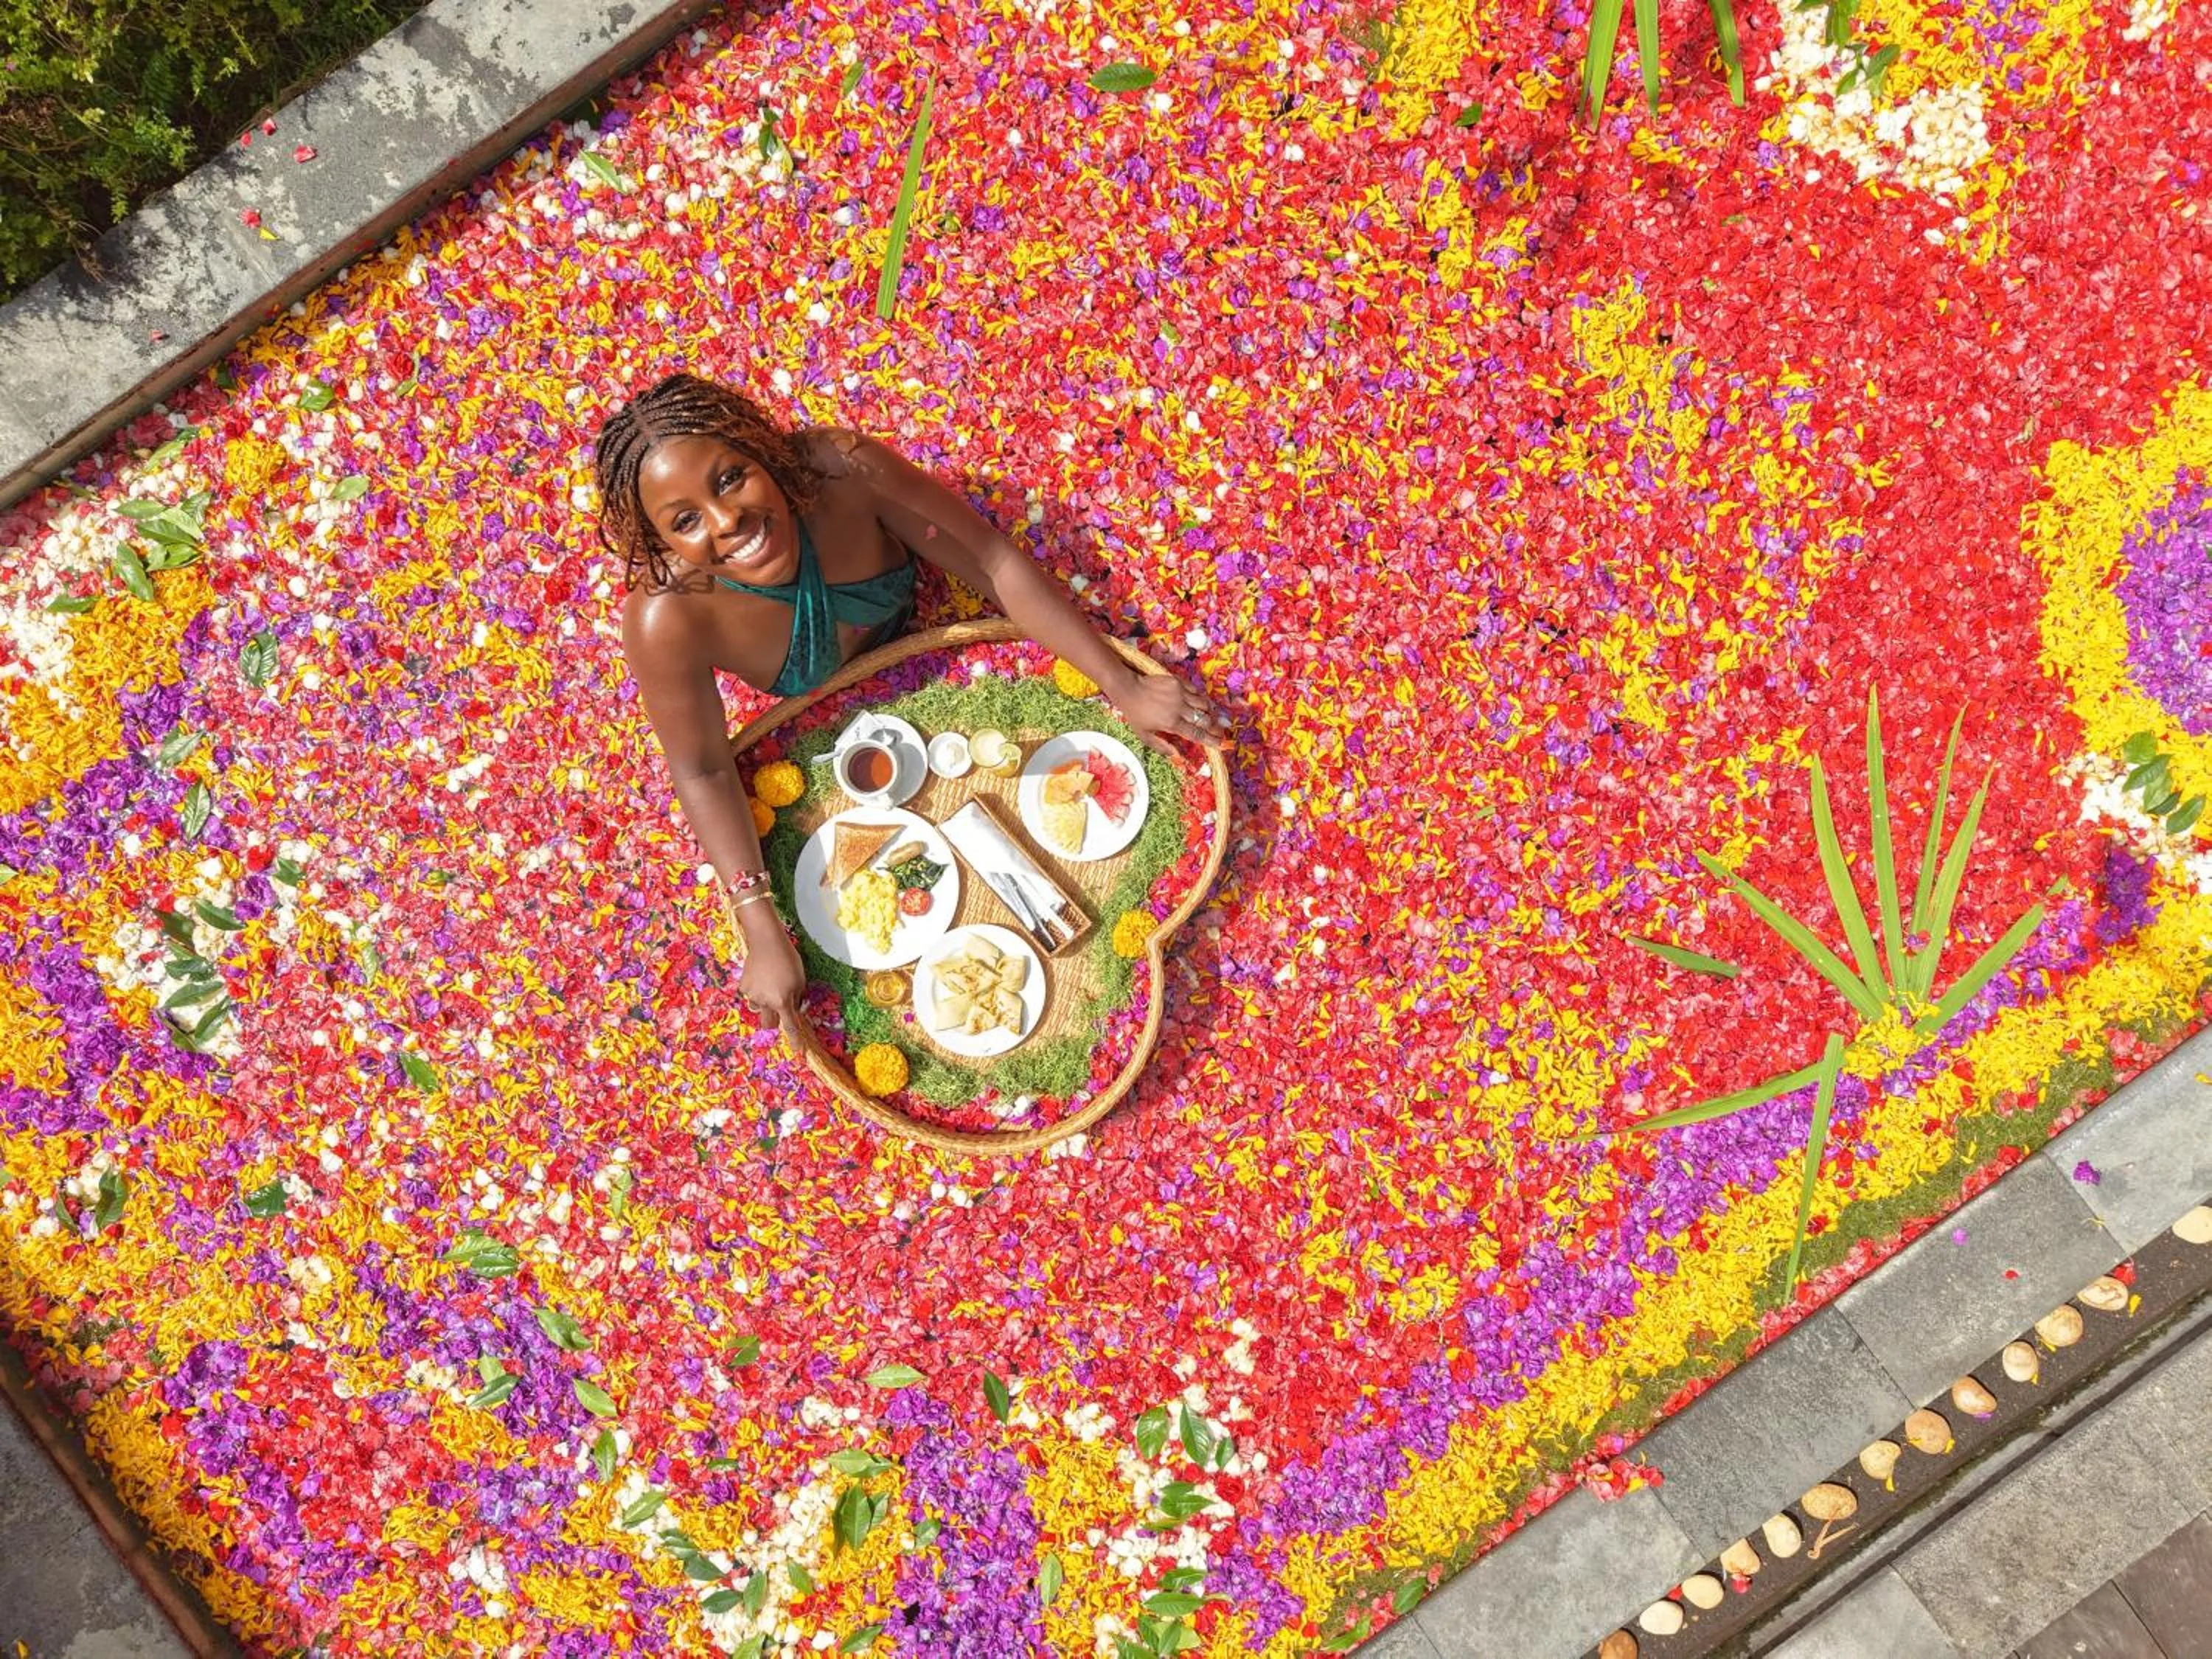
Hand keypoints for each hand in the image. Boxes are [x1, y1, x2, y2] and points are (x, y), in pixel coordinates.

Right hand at [738, 921, 809, 1048]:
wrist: (766, 941)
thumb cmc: (788, 959)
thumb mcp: (800, 980)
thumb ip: (797, 998)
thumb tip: (793, 1009)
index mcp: (783, 1001)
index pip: (790, 1026)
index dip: (794, 1040)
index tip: (798, 1052)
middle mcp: (766, 1001)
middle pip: (769, 1024)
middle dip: (773, 1024)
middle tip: (778, 1012)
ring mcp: (752, 995)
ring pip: (759, 1008)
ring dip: (765, 1002)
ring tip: (770, 983)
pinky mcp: (743, 986)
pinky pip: (751, 994)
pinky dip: (757, 989)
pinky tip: (761, 976)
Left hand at [1109, 670, 1229, 756]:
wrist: (1128, 688)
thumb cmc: (1135, 714)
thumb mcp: (1144, 735)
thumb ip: (1162, 746)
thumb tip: (1178, 756)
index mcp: (1172, 724)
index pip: (1197, 734)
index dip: (1211, 740)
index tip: (1221, 744)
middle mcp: (1179, 709)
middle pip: (1205, 720)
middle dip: (1215, 727)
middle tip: (1221, 731)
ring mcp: (1180, 693)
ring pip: (1204, 704)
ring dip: (1210, 712)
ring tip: (1213, 717)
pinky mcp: (1178, 682)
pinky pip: (1196, 691)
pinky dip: (1201, 698)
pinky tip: (1201, 703)